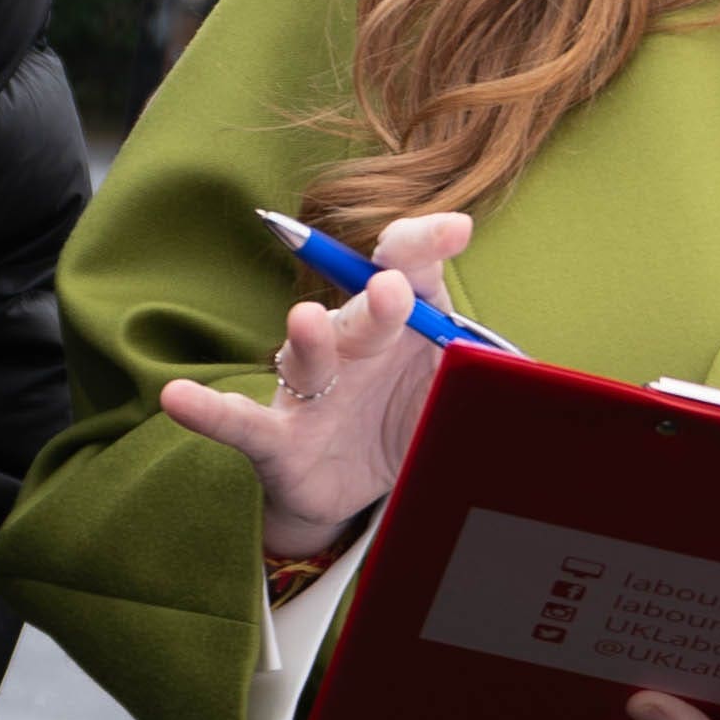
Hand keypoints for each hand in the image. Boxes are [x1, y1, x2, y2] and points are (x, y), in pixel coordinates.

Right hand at [155, 211, 475, 558]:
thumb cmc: (415, 417)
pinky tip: (179, 398)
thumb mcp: (462, 391)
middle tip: (391, 288)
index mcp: (403, 323)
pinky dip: (209, 410)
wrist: (362, 488)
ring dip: (308, 339)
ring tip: (306, 320)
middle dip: (376, 299)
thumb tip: (540, 365)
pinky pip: (239, 421)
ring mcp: (312, 390)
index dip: (426, 244)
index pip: (410, 268)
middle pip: (364, 311)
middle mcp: (353, 344)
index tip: (455, 230)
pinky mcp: (277, 439)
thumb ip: (490, 364)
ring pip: (307, 357)